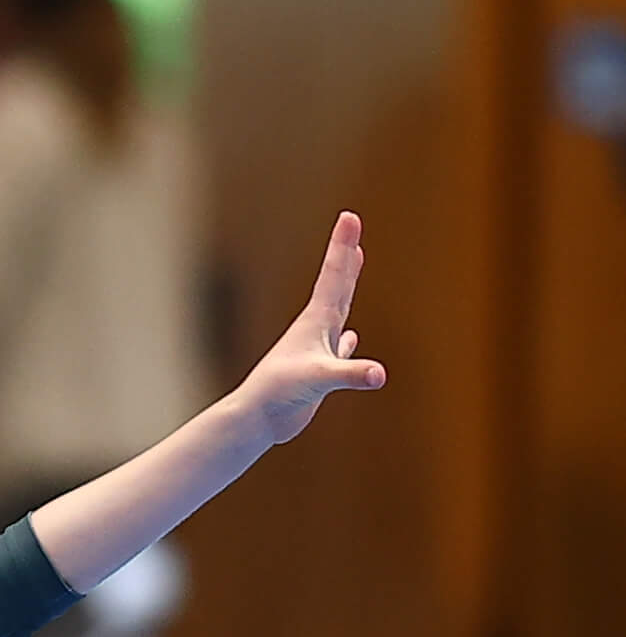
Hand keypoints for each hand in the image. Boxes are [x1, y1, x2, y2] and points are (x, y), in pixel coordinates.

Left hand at [235, 212, 387, 445]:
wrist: (257, 420)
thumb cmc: (279, 394)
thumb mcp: (319, 379)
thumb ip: (349, 374)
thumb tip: (379, 375)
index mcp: (315, 321)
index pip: (334, 275)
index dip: (343, 246)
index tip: (349, 216)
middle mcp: (315, 331)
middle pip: (336, 284)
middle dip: (346, 255)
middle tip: (351, 226)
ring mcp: (316, 350)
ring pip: (337, 311)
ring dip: (347, 287)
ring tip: (353, 264)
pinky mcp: (317, 373)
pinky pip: (338, 351)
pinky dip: (347, 343)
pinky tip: (350, 337)